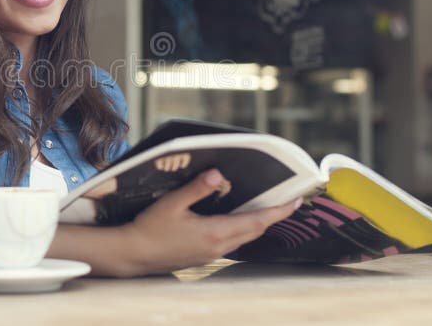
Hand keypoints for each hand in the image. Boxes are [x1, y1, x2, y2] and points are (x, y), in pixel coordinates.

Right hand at [122, 168, 300, 274]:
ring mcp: (211, 253)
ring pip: (245, 237)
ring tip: (270, 207)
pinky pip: (233, 242)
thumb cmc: (150, 228)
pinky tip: (239, 220)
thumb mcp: (171, 204)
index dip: (278, 211)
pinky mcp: (204, 256)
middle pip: (255, 230)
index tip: (296, 201)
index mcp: (213, 232)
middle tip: (289, 200)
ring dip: (259, 223)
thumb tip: (217, 174)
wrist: (135, 254)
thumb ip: (196, 188)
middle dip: (274, 215)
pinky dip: (243, 229)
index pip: (256, 221)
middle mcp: (217, 246)